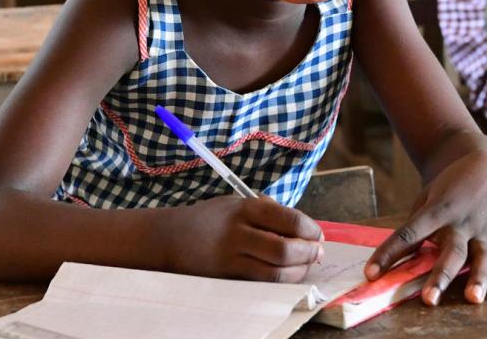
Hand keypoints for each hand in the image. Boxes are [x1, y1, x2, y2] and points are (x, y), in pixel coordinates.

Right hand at [161, 195, 323, 281]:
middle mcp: (238, 233)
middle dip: (309, 253)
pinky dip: (281, 280)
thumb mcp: (234, 203)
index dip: (310, 229)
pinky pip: (261, 282)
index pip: (288, 220)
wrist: (167, 239)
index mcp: (244, 209)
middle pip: (285, 249)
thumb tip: (300, 225)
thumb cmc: (207, 219)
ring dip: (299, 271)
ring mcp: (231, 259)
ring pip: (275, 272)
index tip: (317, 234)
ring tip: (307, 266)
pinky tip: (288, 275)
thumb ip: (264, 210)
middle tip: (318, 252)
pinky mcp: (227, 278)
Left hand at [367, 150, 486, 305]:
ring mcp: (481, 231)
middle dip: (439, 277)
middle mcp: (460, 222)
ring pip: (480, 258)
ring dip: (477, 279)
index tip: (371, 274)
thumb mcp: (428, 197)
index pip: (409, 233)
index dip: (388, 254)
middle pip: (449, 252)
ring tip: (473, 298)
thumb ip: (418, 224)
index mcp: (436, 210)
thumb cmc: (449, 187)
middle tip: (429, 299)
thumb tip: (402, 256)